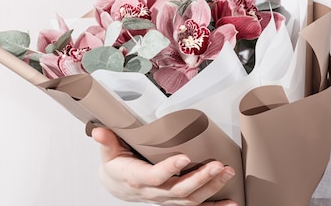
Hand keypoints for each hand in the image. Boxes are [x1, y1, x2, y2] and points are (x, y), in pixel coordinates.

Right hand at [91, 127, 237, 205]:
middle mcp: (153, 192)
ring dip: (211, 188)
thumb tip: (99, 131)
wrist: (117, 185)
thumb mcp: (107, 152)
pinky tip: (232, 203)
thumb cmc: (115, 166)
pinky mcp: (176, 201)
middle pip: (179, 190)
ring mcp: (166, 199)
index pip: (154, 176)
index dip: (169, 169)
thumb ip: (105, 141)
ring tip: (226, 173)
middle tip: (217, 165)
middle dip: (200, 179)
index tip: (184, 158)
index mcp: (136, 179)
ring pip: (191, 199)